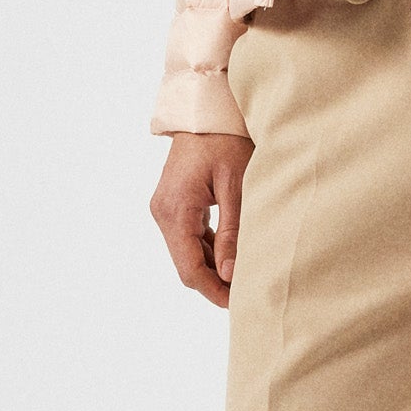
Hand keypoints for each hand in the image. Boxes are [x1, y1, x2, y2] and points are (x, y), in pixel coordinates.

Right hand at [150, 131, 254, 306]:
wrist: (206, 107)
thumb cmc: (225, 139)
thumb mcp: (235, 185)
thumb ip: (232, 232)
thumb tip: (232, 275)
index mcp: (175, 211)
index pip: (190, 269)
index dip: (214, 291)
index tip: (239, 303)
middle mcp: (163, 213)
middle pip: (186, 264)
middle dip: (215, 282)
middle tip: (247, 292)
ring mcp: (165, 208)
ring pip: (187, 251)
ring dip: (212, 266)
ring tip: (243, 276)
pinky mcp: (174, 202)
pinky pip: (188, 235)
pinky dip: (207, 247)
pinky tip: (230, 252)